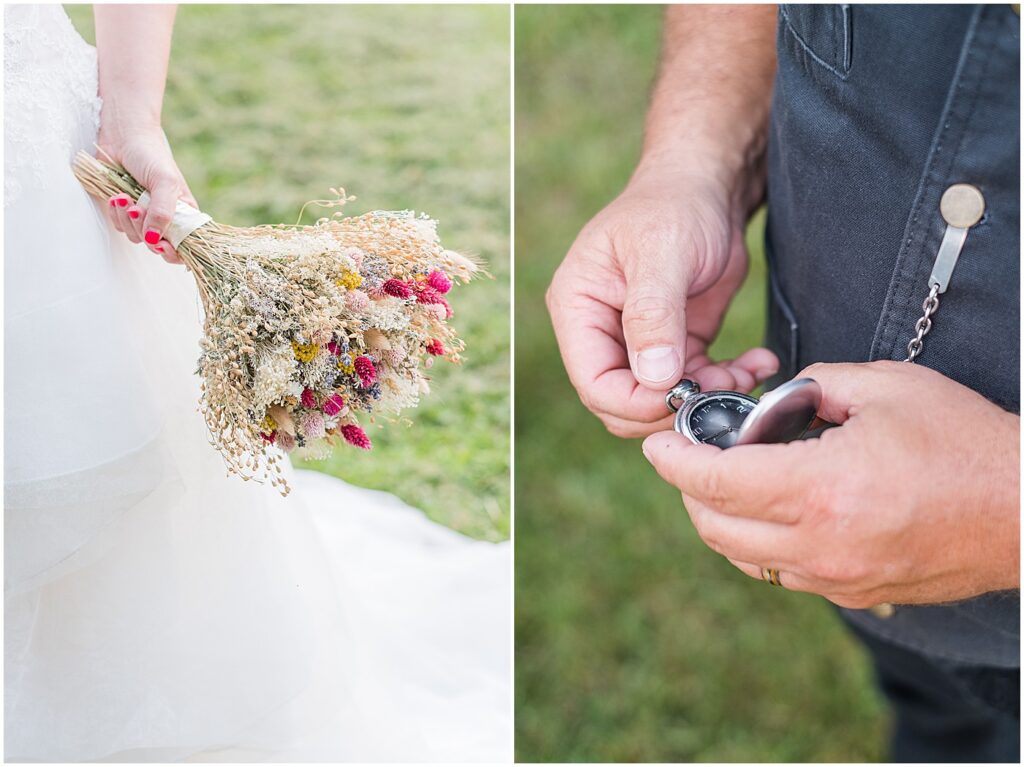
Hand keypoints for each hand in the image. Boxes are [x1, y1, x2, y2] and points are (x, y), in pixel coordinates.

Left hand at [97, 123, 195, 264]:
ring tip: (125, 196)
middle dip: (145, 231)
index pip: (186, 246)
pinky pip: (120, 226)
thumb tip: (153, 240)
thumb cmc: (151, 155)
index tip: (162, 245)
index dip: (174, 252)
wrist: (122, 136)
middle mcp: (166, 218)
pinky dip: (117, 213)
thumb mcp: (165, 183)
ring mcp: (145, 215)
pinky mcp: (125, 211)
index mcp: (184, 213)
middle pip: (158, 245)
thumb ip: (163, 213)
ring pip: (136, 237)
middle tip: (139, 210)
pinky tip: (117, 196)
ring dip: (128, 219)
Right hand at [546, 167, 777, 437]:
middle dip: (671, 406)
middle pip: (621, 403)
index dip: (635, 401)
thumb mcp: (662, 253)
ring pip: (660, 401)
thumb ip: (653, 315)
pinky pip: (692, 385)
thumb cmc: (674, 205)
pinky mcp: (674, 345)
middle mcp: (600, 331)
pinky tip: (755, 363)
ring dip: (706, 398)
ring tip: (746, 373)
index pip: (593, 382)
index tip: (681, 394)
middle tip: (719, 391)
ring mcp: (636, 342)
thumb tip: (654, 377)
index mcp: (578, 308)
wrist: (709, 187)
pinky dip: (725, 383)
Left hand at [642, 361, 1019, 607]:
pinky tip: (774, 509)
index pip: (714, 482)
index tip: (658, 444)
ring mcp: (836, 578)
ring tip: (728, 480)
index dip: (674, 460)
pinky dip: (758, 542)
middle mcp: (819, 544)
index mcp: (821, 489)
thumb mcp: (886, 387)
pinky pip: (780, 573)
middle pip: (714, 526)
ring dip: (719, 519)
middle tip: (692, 456)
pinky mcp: (853, 593)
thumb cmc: (964, 441)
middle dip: (688, 490)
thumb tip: (776, 401)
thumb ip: (814, 386)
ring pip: (742, 557)